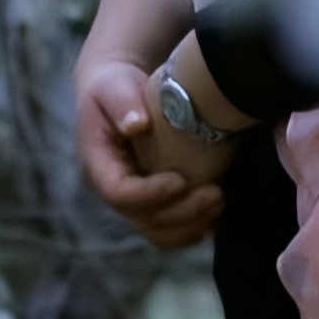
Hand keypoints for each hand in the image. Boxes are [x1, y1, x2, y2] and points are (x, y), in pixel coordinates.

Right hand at [76, 57, 225, 247]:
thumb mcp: (113, 86)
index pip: (118, 193)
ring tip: (220, 202)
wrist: (116, 95)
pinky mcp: (151, 202)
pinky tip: (217, 214)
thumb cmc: (114, 87)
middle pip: (143, 219)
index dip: (150, 194)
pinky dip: (194, 226)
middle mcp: (113, 191)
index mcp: (98, 166)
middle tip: (216, 194)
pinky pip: (170, 228)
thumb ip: (122, 102)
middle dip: (182, 212)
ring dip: (191, 224)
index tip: (181, 180)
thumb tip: (137, 124)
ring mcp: (133, 201)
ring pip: (159, 231)